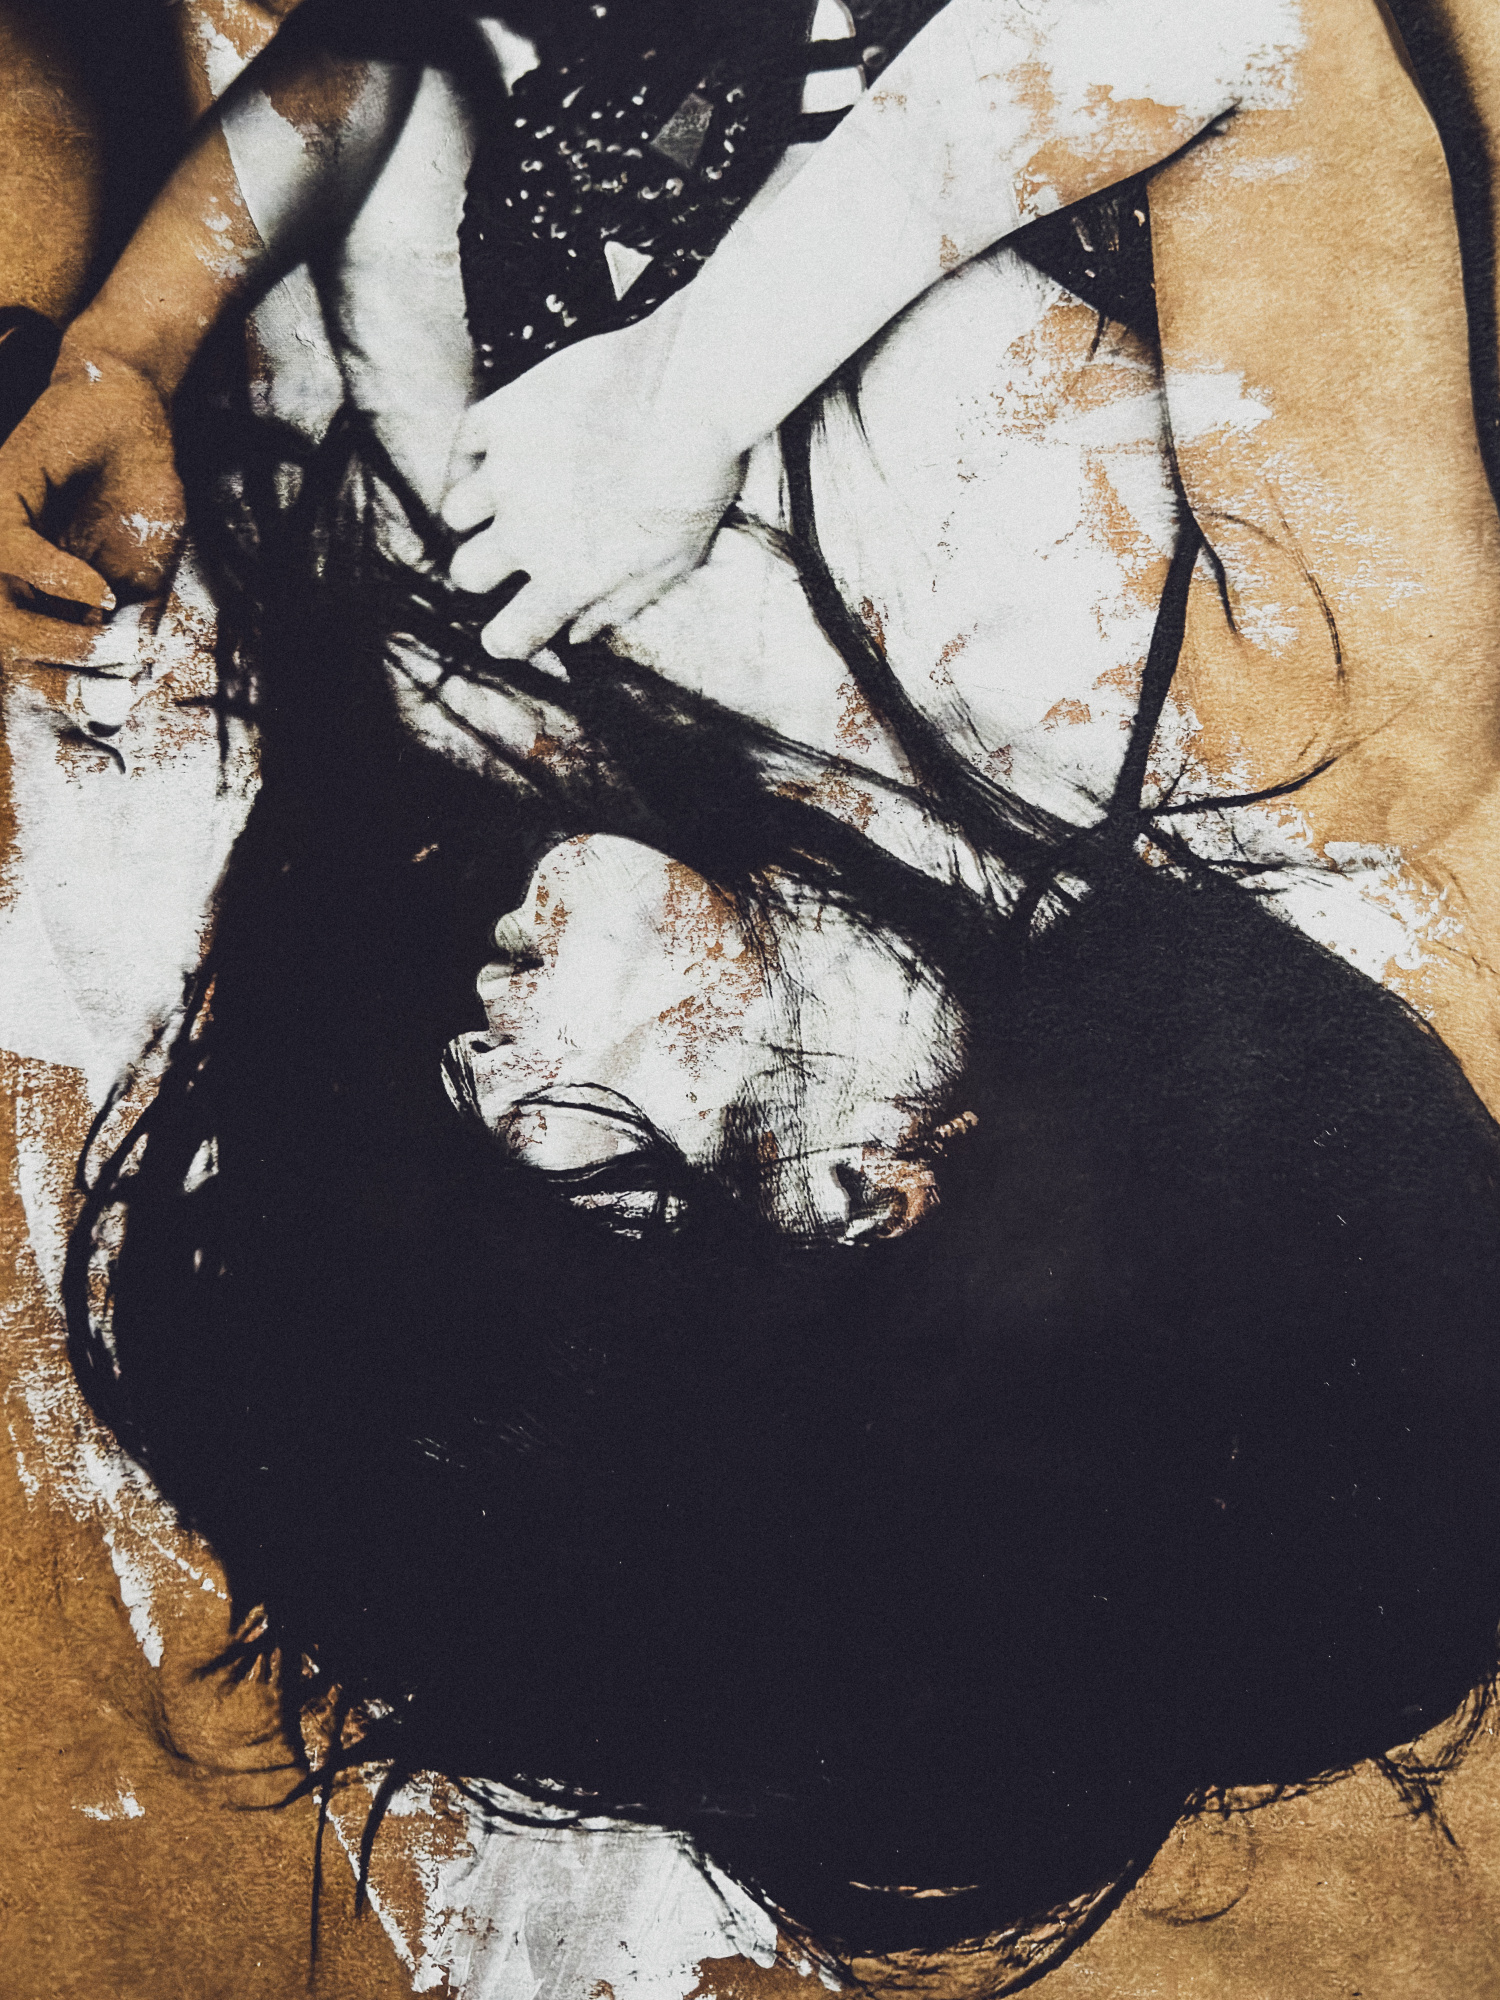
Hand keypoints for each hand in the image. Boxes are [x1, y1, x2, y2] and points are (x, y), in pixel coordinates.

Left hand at [0, 346, 183, 670]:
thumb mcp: (145, 576)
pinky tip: (99, 592)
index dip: (65, 693)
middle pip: (5, 647)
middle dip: (58, 680)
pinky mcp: (0, 492)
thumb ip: (132, 624)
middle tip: (107, 689)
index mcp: (36, 595)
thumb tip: (129, 683)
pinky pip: (11, 550)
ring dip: (56, 641)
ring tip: (108, 645)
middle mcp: (5, 571)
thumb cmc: (136, 492)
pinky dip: (57, 579)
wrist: (135, 414)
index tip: (111, 710)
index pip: (31, 660)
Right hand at [441, 309, 745, 659]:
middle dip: (485, 571)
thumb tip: (575, 636)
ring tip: (511, 497)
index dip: (507, 637)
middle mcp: (527, 533)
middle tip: (510, 553)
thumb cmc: (695, 484)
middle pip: (466, 574)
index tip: (515, 626)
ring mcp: (508, 473)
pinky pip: (463, 446)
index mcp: (569, 578)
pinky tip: (499, 455)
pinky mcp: (504, 415)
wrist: (692, 393)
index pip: (508, 637)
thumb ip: (617, 604)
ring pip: (455, 513)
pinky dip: (474, 456)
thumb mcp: (672, 562)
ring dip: (478, 513)